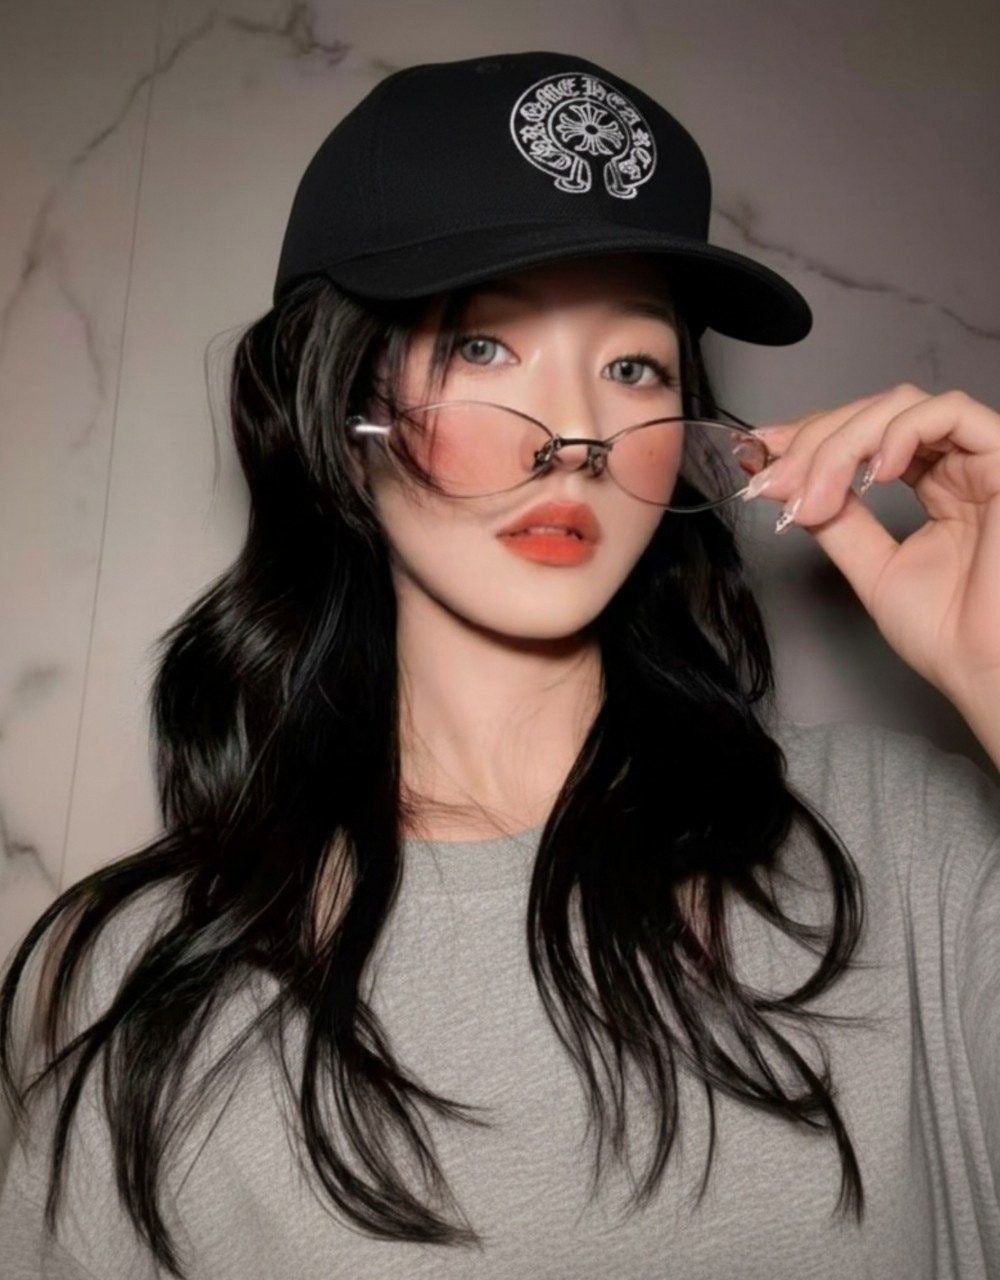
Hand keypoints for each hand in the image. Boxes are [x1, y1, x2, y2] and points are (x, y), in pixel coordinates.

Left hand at [743, 384, 999, 709]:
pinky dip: (898, 431)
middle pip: (875, 414)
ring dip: (842, 441)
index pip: (865, 437)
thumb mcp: (872, 566)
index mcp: (934, 487)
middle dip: (814, 442)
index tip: (762, 457)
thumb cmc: (949, 633)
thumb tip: (791, 484)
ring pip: (901, 407)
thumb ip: (839, 522)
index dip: (811, 436)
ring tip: (816, 493)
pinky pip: (949, 412)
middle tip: (778, 481)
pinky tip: (873, 473)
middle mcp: (957, 467)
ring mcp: (981, 460)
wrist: (988, 669)